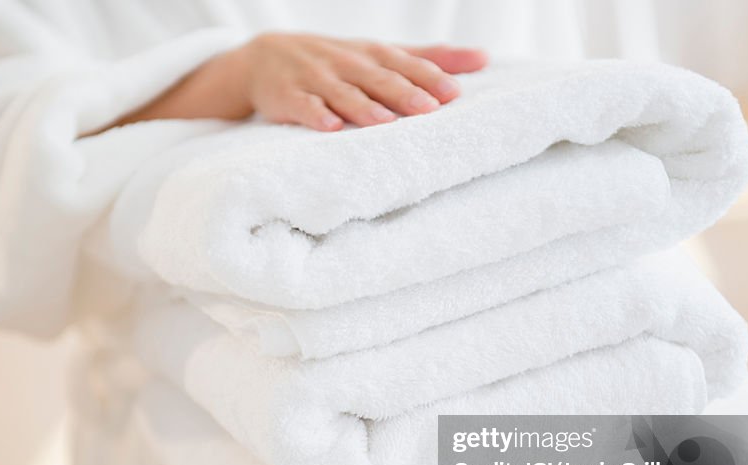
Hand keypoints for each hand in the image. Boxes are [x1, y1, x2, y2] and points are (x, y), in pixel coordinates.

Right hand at [112, 33, 487, 131]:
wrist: (264, 57)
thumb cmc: (336, 62)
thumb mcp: (379, 55)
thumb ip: (428, 58)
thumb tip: (483, 59)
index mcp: (371, 54)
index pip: (403, 63)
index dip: (427, 76)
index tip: (454, 93)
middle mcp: (345, 63)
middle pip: (376, 78)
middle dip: (402, 92)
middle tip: (428, 109)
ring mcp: (314, 79)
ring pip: (342, 93)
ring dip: (363, 107)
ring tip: (384, 123)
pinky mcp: (286, 97)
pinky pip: (302, 106)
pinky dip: (315, 115)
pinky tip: (330, 127)